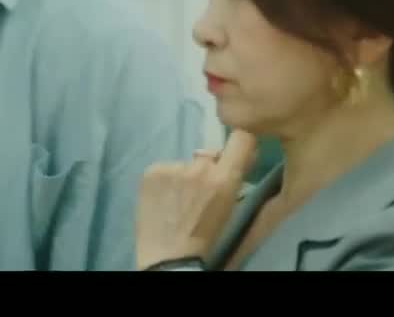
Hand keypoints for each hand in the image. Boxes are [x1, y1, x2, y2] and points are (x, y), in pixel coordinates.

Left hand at [134, 130, 258, 269]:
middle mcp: (199, 166)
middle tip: (199, 191)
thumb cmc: (205, 236)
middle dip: (208, 168)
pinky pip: (164, 169)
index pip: (242, 137)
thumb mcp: (229, 207)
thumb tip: (243, 155)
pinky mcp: (151, 171)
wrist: (168, 257)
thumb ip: (234, 178)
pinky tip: (163, 200)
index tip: (236, 150)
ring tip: (177, 200)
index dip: (241, 140)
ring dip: (184, 176)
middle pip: (209, 155)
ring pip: (185, 164)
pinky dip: (165, 181)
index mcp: (224, 178)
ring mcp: (172, 167)